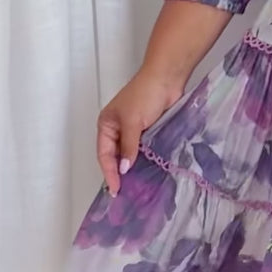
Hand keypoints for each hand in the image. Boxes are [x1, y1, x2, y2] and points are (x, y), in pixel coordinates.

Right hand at [97, 68, 182, 195]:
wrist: (167, 79)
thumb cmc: (145, 95)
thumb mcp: (133, 122)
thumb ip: (129, 147)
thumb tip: (125, 169)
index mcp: (106, 125)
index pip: (104, 154)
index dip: (109, 172)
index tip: (116, 189)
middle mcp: (118, 129)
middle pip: (116, 156)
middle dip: (120, 173)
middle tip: (126, 192)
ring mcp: (134, 130)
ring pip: (130, 154)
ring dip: (133, 168)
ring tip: (138, 187)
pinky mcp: (149, 130)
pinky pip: (144, 150)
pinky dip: (145, 160)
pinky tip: (149, 172)